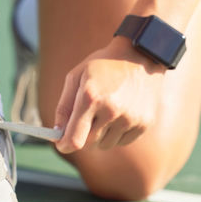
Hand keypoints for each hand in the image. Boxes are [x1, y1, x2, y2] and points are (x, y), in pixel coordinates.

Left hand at [54, 37, 165, 153]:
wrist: (142, 55)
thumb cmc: (103, 65)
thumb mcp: (76, 77)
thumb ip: (64, 107)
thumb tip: (57, 132)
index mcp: (91, 98)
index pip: (75, 139)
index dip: (64, 145)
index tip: (61, 144)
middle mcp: (112, 110)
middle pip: (88, 143)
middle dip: (82, 135)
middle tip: (85, 118)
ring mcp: (130, 118)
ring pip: (104, 144)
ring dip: (99, 135)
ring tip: (104, 112)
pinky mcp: (144, 123)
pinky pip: (121, 141)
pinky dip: (115, 134)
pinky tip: (118, 114)